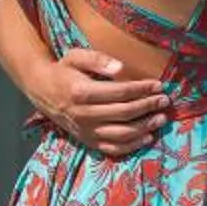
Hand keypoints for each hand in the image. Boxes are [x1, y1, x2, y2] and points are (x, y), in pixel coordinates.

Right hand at [31, 49, 168, 156]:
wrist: (42, 91)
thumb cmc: (64, 71)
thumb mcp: (75, 56)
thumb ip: (97, 59)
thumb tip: (120, 68)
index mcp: (81, 92)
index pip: (119, 92)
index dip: (141, 89)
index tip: (158, 85)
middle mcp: (83, 114)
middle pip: (124, 113)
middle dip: (148, 106)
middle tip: (164, 100)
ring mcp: (85, 130)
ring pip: (121, 134)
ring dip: (145, 127)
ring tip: (161, 118)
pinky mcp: (87, 141)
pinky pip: (113, 148)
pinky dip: (132, 146)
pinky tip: (148, 137)